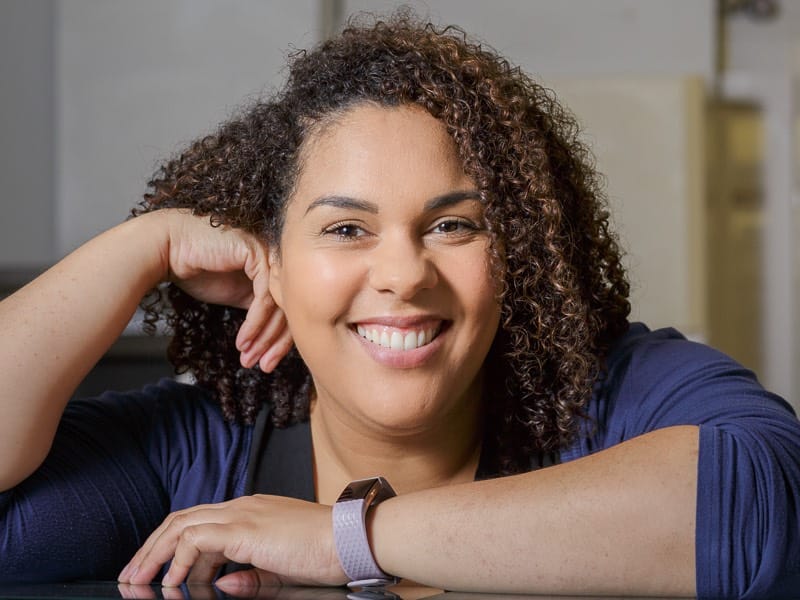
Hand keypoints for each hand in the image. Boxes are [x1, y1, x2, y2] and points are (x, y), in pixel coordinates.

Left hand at [117, 495, 347, 587]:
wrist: (352, 539)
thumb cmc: (326, 554)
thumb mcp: (281, 572)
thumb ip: (250, 578)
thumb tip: (224, 585)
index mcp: (251, 513)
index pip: (198, 521)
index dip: (170, 546)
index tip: (154, 572)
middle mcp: (242, 507)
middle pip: (181, 519)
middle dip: (151, 548)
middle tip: (131, 577)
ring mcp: (243, 514)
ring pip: (182, 525)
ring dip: (155, 555)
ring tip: (139, 582)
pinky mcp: (246, 529)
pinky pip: (197, 540)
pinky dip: (178, 561)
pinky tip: (173, 584)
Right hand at [160, 210, 291, 370]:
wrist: (169, 250)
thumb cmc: (196, 270)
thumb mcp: (235, 295)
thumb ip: (258, 307)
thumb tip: (274, 335)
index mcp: (273, 268)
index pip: (288, 307)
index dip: (279, 340)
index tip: (267, 364)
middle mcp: (275, 260)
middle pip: (289, 308)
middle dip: (275, 343)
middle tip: (264, 367)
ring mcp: (269, 254)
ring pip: (279, 305)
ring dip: (263, 337)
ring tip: (250, 358)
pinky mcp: (258, 254)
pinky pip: (264, 297)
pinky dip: (255, 323)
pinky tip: (244, 340)